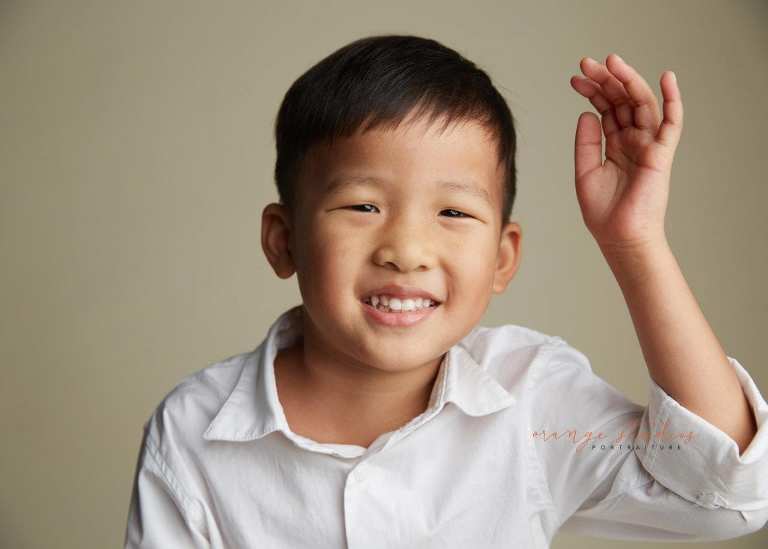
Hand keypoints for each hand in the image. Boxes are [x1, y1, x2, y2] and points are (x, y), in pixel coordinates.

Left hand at [569, 54, 682, 254]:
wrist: (619, 238)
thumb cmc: (604, 212)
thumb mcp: (585, 173)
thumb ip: (586, 143)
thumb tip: (586, 113)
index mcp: (615, 143)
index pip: (605, 108)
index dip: (591, 91)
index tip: (574, 79)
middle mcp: (633, 140)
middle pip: (622, 101)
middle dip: (606, 80)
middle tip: (587, 63)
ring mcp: (648, 145)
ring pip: (642, 104)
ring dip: (628, 81)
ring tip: (612, 62)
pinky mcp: (661, 154)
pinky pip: (672, 123)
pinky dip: (673, 100)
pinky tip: (666, 78)